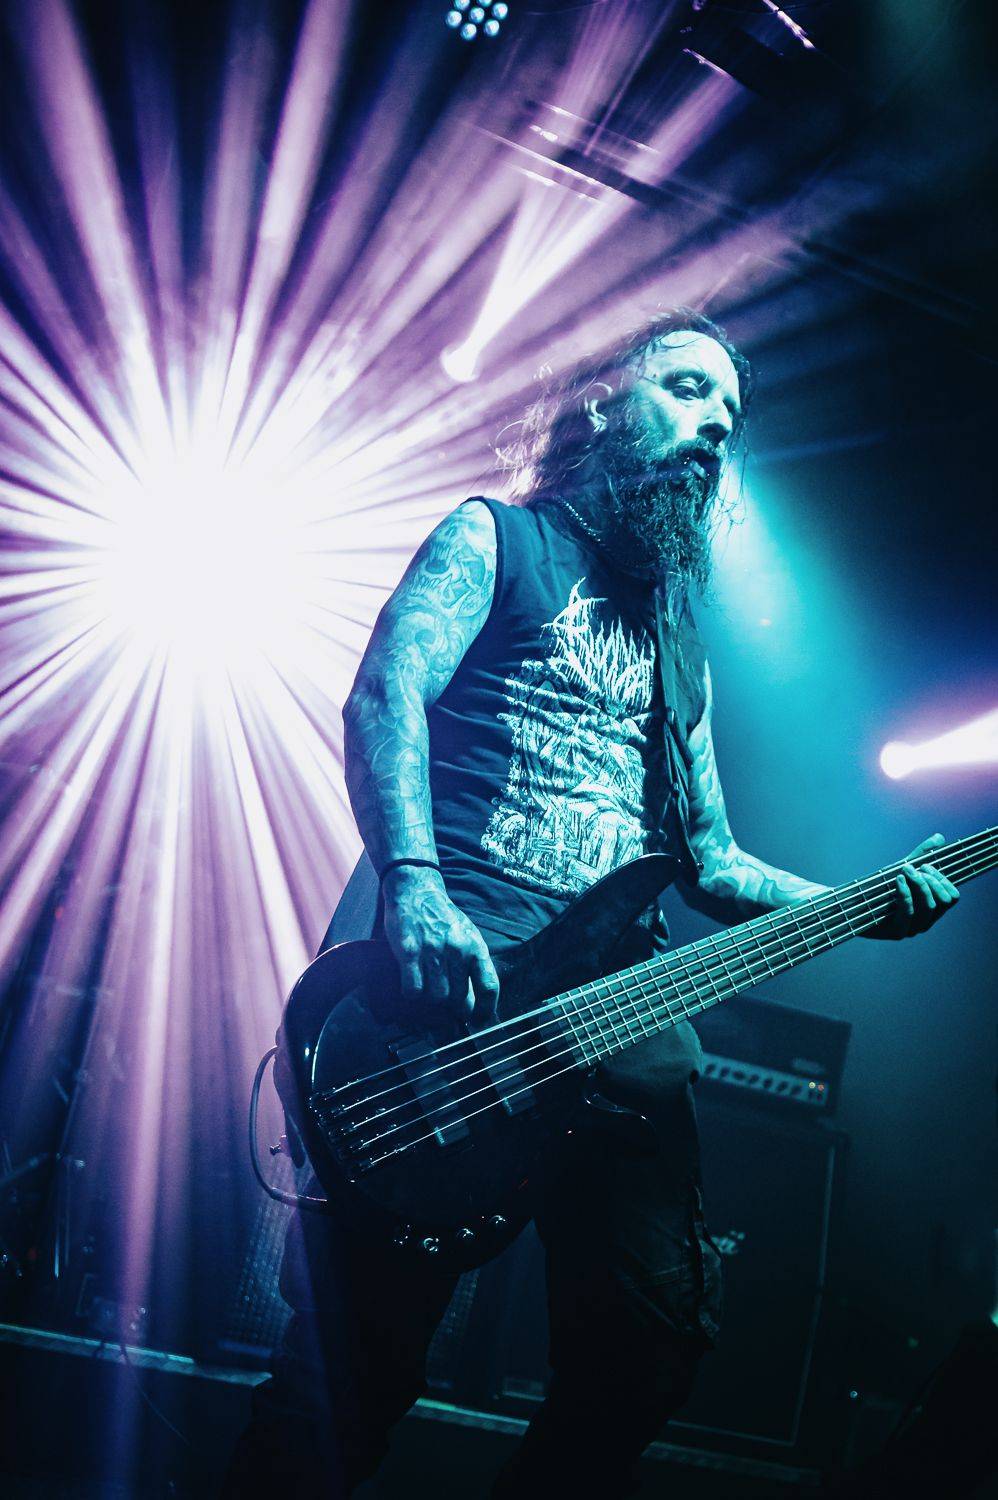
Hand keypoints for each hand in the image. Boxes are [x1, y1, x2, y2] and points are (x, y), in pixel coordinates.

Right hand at [382, 865, 500, 1021]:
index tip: (479, 1020)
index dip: (485, 1010)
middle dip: (452, 1006)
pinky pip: (413, 989)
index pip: (489, 987)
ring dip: (431, 998)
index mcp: (475, 947)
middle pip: (459, 998)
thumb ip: (473, 965)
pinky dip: (412, 993)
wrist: (416, 891)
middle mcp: (457, 950)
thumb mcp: (467, 936)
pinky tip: (411, 983)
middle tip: (444, 1000)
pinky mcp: (409, 952)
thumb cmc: (444, 918)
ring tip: (427, 985)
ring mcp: (433, 951)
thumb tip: (476, 1001)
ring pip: (437, 997)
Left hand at [864, 833, 959, 939]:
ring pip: (929, 907)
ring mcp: (912, 929)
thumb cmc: (880, 887)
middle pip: (943, 901)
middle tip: (914, 867)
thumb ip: (921, 854)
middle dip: (931, 880)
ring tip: (905, 870)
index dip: (943, 879)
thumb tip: (940, 837)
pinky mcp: (896, 932)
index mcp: (931, 909)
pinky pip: (908, 913)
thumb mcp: (903, 869)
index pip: (952, 897)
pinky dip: (905, 893)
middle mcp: (925, 921)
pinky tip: (898, 879)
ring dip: (919, 884)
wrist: (851, 904)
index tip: (926, 865)